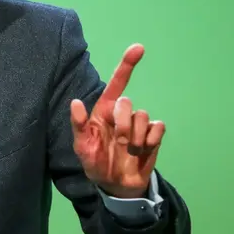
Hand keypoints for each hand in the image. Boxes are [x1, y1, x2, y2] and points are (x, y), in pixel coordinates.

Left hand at [70, 44, 164, 198]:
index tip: (139, 48)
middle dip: (122, 124)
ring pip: (143, 116)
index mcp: (104, 112)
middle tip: (118, 142)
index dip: (127, 65)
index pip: (116, 84)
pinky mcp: (154, 135)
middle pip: (127, 103)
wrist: (116, 185)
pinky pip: (158, 127)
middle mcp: (122, 114)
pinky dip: (151, 140)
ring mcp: (139, 124)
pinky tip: (143, 151)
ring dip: (135, 137)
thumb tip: (75, 102)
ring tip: (129, 150)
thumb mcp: (82, 147)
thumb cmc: (95, 162)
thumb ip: (79, 125)